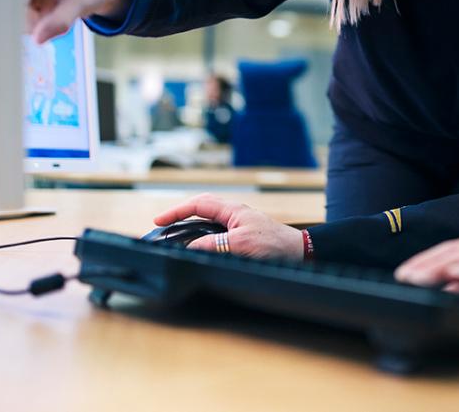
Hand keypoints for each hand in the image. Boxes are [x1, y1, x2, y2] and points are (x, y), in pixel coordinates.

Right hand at [153, 193, 303, 261]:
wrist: (299, 253)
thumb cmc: (274, 246)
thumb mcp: (241, 245)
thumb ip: (214, 244)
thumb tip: (190, 248)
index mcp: (233, 210)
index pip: (198, 204)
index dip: (176, 211)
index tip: (159, 220)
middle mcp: (235, 214)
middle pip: (202, 206)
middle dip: (181, 212)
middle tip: (164, 224)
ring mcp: (240, 223)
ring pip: (209, 218)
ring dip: (191, 222)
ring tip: (176, 232)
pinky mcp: (244, 235)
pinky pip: (217, 229)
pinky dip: (203, 233)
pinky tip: (200, 244)